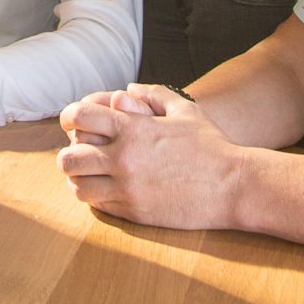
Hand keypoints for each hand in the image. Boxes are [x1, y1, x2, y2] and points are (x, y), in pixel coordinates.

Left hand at [55, 85, 248, 230]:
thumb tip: (126, 90)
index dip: (70, 117)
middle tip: (79, 154)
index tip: (74, 122)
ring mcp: (127, 188)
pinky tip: (106, 191)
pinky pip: (99, 206)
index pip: (79, 117)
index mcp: (132, 129)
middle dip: (70, 154)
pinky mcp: (135, 212)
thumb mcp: (185, 110)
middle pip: (69, 158)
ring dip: (80, 180)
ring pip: (79, 187)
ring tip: (90, 176)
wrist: (233, 185)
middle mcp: (124, 159)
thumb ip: (153, 95)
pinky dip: (96, 197)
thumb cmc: (211, 144)